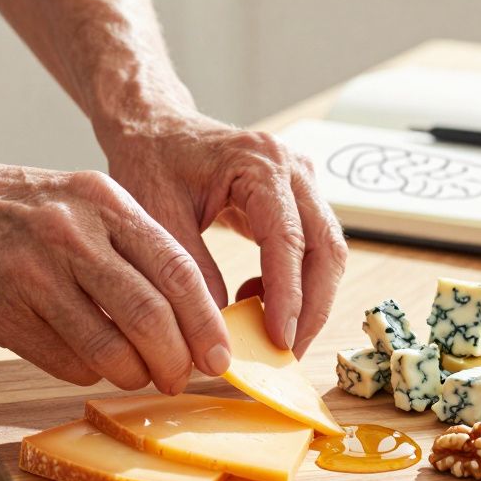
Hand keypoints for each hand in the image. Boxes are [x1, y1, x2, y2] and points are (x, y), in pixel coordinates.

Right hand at [0, 156, 231, 393]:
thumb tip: (181, 313)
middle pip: (151, 313)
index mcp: (101, 199)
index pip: (177, 269)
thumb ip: (124, 245)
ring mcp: (32, 273)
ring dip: (133, 374)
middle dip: (178, 359)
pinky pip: (64, 360)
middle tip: (183, 379)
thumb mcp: (73, 199)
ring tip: (138, 377)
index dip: (206, 321)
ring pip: (111, 346)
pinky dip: (87, 373)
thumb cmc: (2, 205)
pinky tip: (88, 365)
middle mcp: (72, 233)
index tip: (220, 354)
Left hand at [105, 115, 347, 356]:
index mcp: (260, 164)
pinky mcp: (299, 198)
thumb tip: (220, 328)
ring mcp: (302, 182)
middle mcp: (293, 168)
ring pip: (327, 252)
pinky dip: (295, 283)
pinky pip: (313, 248)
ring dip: (309, 300)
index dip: (288, 295)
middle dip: (312, 307)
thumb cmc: (152, 161)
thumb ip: (189, 269)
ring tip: (271, 333)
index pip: (289, 239)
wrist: (156, 127)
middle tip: (287, 352)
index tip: (279, 340)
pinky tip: (256, 299)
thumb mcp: (157, 214)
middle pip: (326, 248)